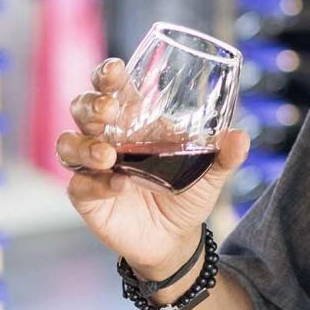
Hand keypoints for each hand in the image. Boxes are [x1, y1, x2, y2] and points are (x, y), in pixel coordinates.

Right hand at [57, 58, 249, 280]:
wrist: (176, 239)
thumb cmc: (187, 194)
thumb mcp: (210, 174)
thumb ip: (225, 155)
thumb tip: (240, 137)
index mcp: (134, 120)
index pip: (112, 87)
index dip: (107, 75)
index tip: (116, 70)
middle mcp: (107, 137)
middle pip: (82, 108)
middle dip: (91, 104)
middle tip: (109, 110)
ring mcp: (92, 167)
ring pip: (69, 145)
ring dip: (85, 146)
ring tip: (108, 156)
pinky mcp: (86, 197)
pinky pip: (79, 185)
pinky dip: (96, 184)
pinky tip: (117, 185)